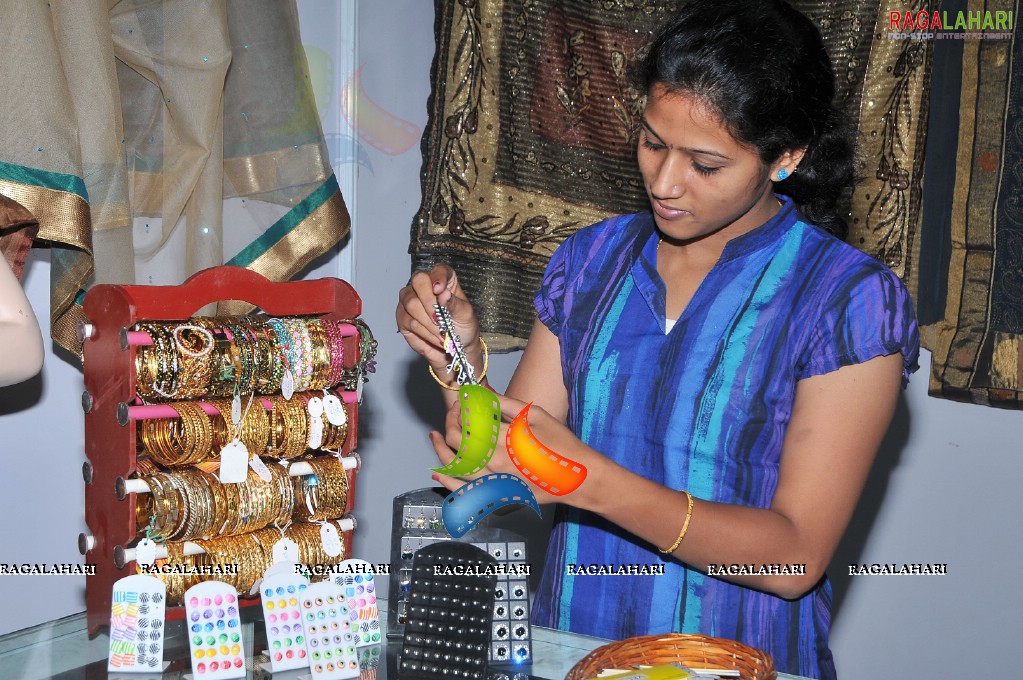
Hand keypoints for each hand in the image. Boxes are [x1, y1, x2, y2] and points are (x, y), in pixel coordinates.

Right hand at [396, 264, 480, 373]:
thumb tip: (444, 295)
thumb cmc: (463, 326)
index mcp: (443, 279)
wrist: (456, 348)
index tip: (440, 290)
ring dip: (429, 322)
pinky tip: (435, 337)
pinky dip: (424, 332)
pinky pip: (409, 321)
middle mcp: (424, 285)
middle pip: (418, 281)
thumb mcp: (466, 315)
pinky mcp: (403, 316)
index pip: (438, 270)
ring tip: (442, 333)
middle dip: (430, 302)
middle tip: (442, 319)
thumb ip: (455, 304)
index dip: (438, 277)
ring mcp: (410, 299)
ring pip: (411, 303)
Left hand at [429, 392, 602, 508]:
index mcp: (505, 439)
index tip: (462, 402)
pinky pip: (465, 491)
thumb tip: (479, 394)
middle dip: (450, 423)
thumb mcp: (536, 416)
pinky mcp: (498, 494)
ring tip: (434, 436)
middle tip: (454, 413)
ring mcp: (495, 481)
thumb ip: (505, 404)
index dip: (459, 410)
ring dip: (441, 450)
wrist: (577, 476)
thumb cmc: (560, 444)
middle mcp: (496, 462)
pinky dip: (448, 481)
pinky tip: (438, 472)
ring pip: (455, 467)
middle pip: (458, 443)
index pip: (469, 422)